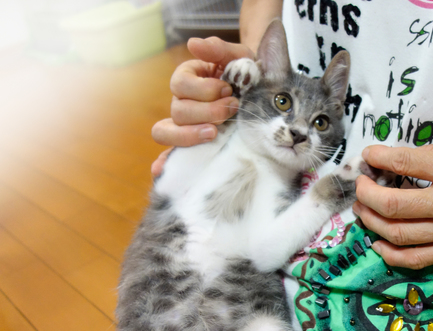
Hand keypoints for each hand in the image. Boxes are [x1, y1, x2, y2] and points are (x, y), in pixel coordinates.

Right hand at [151, 37, 253, 173]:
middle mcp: (182, 102)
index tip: (228, 89)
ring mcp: (184, 125)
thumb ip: (219, 49)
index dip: (203, 89)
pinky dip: (163, 161)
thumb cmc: (246, 75)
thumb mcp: (239, 57)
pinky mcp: (190, 144)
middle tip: (231, 109)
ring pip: (170, 131)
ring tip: (214, 133)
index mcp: (189, 79)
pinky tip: (160, 170)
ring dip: (191, 134)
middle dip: (206, 111)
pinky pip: (169, 153)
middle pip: (178, 110)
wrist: (259, 96)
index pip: (180, 84)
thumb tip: (194, 45)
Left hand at [354, 137, 432, 268]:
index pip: (404, 163)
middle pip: (392, 204)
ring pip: (398, 233)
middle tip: (359, 185)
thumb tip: (400, 160)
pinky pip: (416, 259)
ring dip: (371, 221)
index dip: (378, 158)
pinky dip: (391, 254)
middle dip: (365, 194)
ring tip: (362, 209)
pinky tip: (378, 243)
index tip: (367, 155)